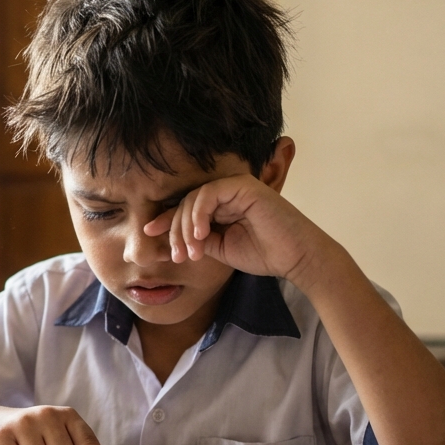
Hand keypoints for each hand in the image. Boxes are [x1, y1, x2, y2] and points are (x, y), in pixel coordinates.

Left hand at [144, 174, 322, 281]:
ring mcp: (235, 187)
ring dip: (185, 227)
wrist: (295, 258)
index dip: (165, 220)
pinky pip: (208, 194)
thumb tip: (170, 239)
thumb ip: (198, 239)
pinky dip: (198, 215)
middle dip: (174, 230)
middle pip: (185, 203)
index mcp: (221, 205)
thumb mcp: (220, 249)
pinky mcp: (243, 186)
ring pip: (194, 199)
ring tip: (190, 252)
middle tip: (176, 256)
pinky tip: (200, 235)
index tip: (149, 234)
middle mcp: (227, 192)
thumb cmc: (264, 254)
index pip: (185, 207)